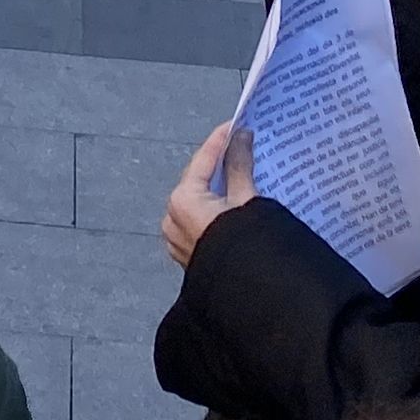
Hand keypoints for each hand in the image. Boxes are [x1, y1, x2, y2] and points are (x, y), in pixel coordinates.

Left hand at [163, 124, 255, 267]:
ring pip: (197, 201)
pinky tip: (231, 200)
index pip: (204, 160)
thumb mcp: (246, 200)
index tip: (236, 125)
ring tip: (239, 170)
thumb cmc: (246, 245)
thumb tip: (241, 138)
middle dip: (219, 163)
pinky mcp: (187, 253)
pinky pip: (198, 220)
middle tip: (239, 145)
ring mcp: (176, 238)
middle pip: (197, 179)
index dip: (221, 139)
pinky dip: (213, 207)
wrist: (248, 293)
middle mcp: (172, 218)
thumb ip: (240, 166)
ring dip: (216, 186)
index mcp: (183, 200)